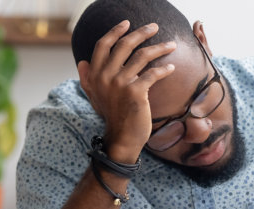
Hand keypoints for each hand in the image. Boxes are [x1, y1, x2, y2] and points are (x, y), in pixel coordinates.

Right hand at [76, 20, 178, 163]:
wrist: (121, 139)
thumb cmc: (111, 116)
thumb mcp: (94, 96)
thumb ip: (88, 78)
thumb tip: (81, 62)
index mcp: (95, 74)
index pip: (103, 45)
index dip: (115, 31)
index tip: (127, 23)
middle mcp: (105, 76)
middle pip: (125, 45)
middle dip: (141, 33)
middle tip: (154, 27)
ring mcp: (120, 83)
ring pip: (142, 56)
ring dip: (159, 48)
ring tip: (171, 44)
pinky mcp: (136, 92)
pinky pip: (153, 73)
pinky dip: (164, 69)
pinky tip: (171, 67)